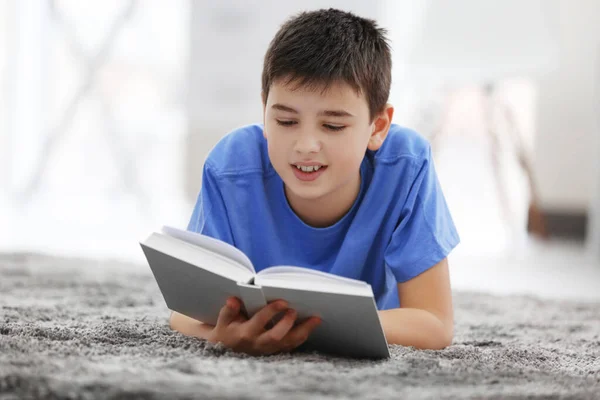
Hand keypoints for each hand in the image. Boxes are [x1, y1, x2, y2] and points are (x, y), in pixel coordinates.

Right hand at [206, 297, 321, 355]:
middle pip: (277, 337)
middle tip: (295, 310)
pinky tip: (311, 325)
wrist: (227, 349)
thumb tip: (233, 300)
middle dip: (287, 323)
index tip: (282, 302)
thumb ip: (229, 310)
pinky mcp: (276, 351)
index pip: (259, 322)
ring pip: (289, 343)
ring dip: (303, 331)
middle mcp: (258, 343)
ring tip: (315, 319)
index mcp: (245, 333)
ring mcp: (268, 349)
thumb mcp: (223, 320)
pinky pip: (292, 345)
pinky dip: (302, 336)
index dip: (271, 311)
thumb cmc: (227, 331)